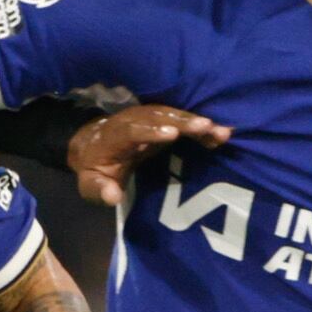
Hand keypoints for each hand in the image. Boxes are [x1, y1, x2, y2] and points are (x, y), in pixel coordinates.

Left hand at [65, 103, 230, 210]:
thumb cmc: (95, 168)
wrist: (93, 146)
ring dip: (196, 122)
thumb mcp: (90, 183)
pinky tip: (221, 133)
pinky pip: (180, 120)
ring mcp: (146, 118)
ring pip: (172, 115)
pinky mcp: (159, 120)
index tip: (172, 135)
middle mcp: (131, 120)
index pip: (132, 131)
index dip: (151, 131)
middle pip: (158, 117)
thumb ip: (99, 190)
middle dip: (183, 121)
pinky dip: (199, 126)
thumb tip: (113, 196)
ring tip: (220, 131)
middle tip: (206, 127)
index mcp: (113, 136)